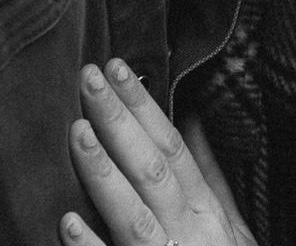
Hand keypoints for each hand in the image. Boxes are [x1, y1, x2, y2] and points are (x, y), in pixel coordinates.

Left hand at [61, 60, 256, 245]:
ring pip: (133, 218)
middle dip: (119, 120)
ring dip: (104, 174)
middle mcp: (188, 236)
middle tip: (88, 76)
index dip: (145, 105)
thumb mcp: (230, 226)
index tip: (119, 66)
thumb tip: (190, 117)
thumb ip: (208, 174)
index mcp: (206, 212)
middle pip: (152, 170)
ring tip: (76, 131)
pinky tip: (65, 223)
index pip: (173, 147)